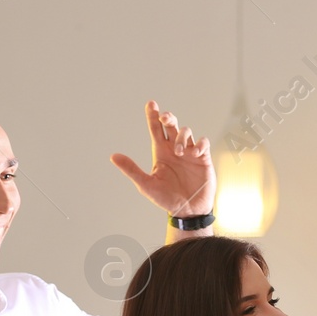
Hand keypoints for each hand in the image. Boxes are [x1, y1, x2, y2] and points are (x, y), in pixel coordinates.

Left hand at [110, 101, 214, 216]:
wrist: (188, 211)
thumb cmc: (167, 199)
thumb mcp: (146, 185)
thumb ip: (131, 169)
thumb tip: (113, 156)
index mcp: (160, 153)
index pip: (156, 130)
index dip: (153, 116)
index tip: (151, 104)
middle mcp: (174, 149)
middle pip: (171, 125)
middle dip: (168, 118)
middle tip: (165, 119)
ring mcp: (189, 153)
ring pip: (186, 132)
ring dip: (181, 137)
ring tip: (179, 152)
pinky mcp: (202, 159)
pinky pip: (203, 143)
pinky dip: (199, 144)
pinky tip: (193, 153)